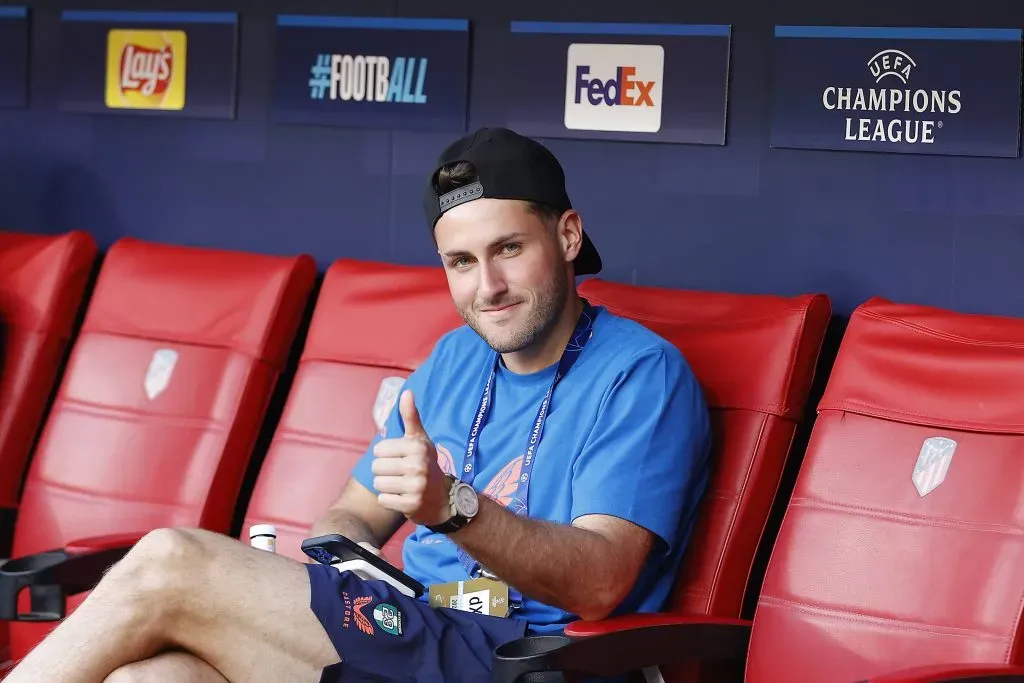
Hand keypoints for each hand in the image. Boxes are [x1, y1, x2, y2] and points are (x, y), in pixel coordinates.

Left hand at [371, 390, 451, 526]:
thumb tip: (406, 391)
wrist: (444, 498)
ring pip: (378, 484)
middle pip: (376, 467)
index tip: (401, 458)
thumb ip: (411, 416)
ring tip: (400, 485)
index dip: (386, 455)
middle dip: (384, 471)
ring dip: (386, 486)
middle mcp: (418, 465)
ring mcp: (416, 486)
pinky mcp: (411, 505)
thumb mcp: (420, 439)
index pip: (379, 449)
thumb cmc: (425, 463)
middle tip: (400, 473)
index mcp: (418, 446)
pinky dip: (389, 500)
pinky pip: (383, 500)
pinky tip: (402, 497)